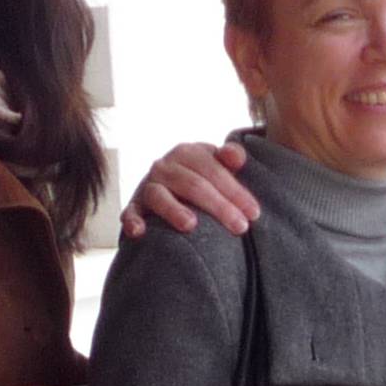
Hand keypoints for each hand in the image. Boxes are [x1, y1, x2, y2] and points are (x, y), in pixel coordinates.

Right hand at [121, 139, 256, 237]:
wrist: (171, 183)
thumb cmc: (203, 177)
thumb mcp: (217, 163)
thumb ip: (230, 157)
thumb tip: (236, 156)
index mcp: (188, 152)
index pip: (213, 170)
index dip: (235, 191)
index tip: (254, 213)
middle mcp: (165, 166)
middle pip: (192, 185)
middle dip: (219, 206)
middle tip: (240, 227)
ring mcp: (148, 185)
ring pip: (160, 196)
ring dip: (174, 210)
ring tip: (191, 225)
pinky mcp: (134, 205)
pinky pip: (130, 212)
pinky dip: (132, 221)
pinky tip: (139, 232)